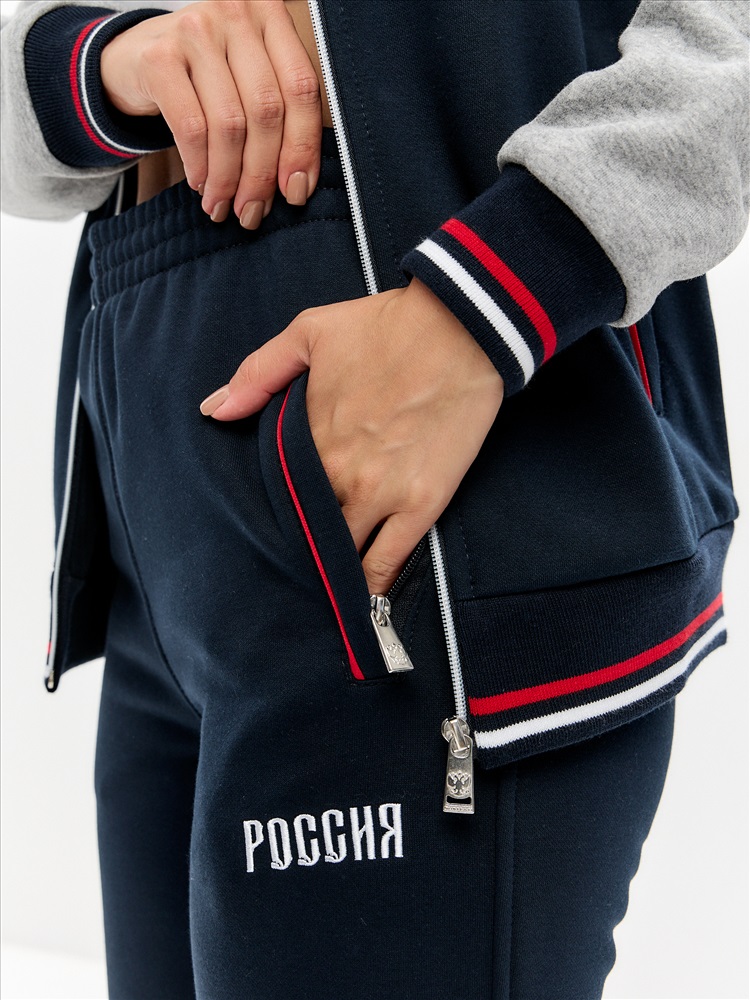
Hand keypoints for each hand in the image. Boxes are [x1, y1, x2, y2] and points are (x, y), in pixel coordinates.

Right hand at [100, 0, 321, 224]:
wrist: (133, 59)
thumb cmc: (203, 77)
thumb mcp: (247, 79)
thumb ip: (278, 112)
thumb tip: (297, 184)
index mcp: (270, 15)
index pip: (301, 88)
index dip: (303, 147)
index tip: (296, 190)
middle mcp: (236, 13)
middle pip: (267, 111)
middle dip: (262, 173)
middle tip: (253, 209)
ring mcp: (196, 29)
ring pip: (230, 125)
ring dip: (229, 177)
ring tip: (224, 204)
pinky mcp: (160, 56)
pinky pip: (192, 128)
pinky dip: (200, 166)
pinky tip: (201, 183)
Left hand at [200, 279, 503, 595]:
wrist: (460, 327)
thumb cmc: (385, 328)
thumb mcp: (309, 333)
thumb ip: (258, 374)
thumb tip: (214, 410)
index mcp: (309, 438)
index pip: (277, 495)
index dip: (271, 516)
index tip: (257, 536)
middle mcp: (340, 474)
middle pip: (306, 532)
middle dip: (296, 553)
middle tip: (283, 579)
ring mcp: (383, 492)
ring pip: (345, 554)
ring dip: (330, 576)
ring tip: (317, 600)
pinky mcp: (423, 502)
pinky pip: (390, 559)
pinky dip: (372, 585)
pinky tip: (360, 607)